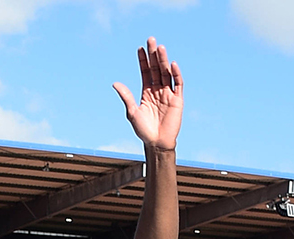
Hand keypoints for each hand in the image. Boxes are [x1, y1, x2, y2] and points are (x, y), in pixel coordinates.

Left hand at [114, 38, 181, 152]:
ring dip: (163, 60)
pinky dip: (176, 74)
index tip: (140, 48)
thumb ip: (126, 97)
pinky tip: (172, 64)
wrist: (157, 143)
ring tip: (160, 47)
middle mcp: (158, 90)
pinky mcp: (178, 100)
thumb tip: (115, 83)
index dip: (143, 60)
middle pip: (155, 69)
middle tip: (151, 40)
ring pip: (166, 73)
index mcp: (147, 92)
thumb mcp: (132, 112)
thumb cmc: (143, 130)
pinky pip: (178, 84)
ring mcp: (168, 94)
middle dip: (153, 55)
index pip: (145, 72)